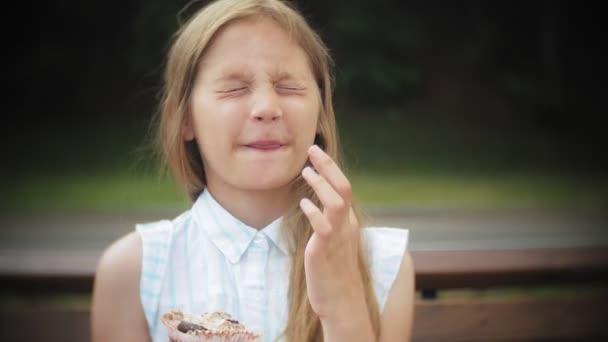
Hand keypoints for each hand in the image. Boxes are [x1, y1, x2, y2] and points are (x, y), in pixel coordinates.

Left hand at [300, 145, 365, 320]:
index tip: (316, 151)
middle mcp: (346, 226)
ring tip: (306, 172)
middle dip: (328, 166)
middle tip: (312, 149)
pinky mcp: (324, 252)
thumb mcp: (336, 240)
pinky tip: (303, 203)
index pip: (343, 187)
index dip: (330, 167)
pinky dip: (314, 213)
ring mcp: (337, 238)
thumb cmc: (335, 270)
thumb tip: (319, 202)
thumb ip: (330, 220)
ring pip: (336, 203)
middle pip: (343, 188)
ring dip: (321, 185)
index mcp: (348, 221)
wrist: (342, 302)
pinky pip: (323, 228)